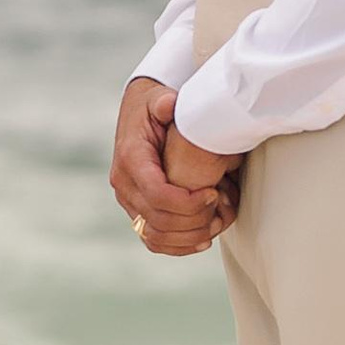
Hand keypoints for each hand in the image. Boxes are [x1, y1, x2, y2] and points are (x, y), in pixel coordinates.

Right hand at [110, 77, 236, 257]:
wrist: (139, 112)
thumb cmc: (155, 105)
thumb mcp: (159, 98)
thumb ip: (164, 102)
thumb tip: (169, 105)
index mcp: (131, 159)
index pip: (156, 194)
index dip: (187, 202)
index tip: (213, 193)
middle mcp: (124, 184)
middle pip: (157, 219)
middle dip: (193, 220)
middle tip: (219, 206)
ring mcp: (128, 200)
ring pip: (154, 235)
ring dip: (187, 237)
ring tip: (214, 225)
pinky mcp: (136, 210)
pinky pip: (152, 239)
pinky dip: (177, 246)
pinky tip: (202, 240)